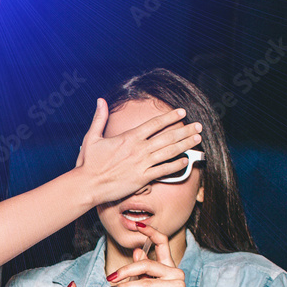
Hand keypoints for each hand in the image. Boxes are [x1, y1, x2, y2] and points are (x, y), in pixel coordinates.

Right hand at [76, 100, 201, 206]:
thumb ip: (99, 118)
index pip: (155, 124)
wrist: (88, 185)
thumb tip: (100, 101)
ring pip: (169, 152)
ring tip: (197, 139)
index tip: (182, 113)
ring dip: (185, 145)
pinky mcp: (142, 179)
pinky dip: (176, 165)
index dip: (170, 117)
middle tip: (198, 126)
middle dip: (185, 130)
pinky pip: (163, 171)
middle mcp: (139, 149)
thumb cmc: (88, 163)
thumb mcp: (92, 137)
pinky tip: (185, 161)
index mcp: (129, 137)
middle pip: (167, 137)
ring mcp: (142, 164)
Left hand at [105, 224, 192, 286]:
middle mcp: (176, 274)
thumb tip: (138, 251)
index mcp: (170, 269)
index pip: (163, 243)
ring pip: (144, 283)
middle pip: (146, 264)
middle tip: (110, 278)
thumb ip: (145, 271)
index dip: (150, 232)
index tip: (138, 224)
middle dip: (125, 271)